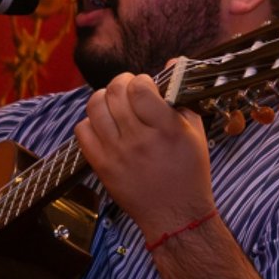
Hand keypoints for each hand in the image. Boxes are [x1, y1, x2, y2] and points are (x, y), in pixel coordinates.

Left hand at [73, 72, 214, 236]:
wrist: (175, 215)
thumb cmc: (189, 173)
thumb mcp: (195, 134)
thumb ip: (182, 98)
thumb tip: (172, 63)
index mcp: (166, 129)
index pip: (140, 87)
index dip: (141, 80)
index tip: (146, 86)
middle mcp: (139, 140)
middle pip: (115, 92)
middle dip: (121, 83)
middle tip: (128, 89)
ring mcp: (117, 154)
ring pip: (95, 107)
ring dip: (104, 98)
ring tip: (114, 105)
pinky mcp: (101, 166)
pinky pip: (82, 131)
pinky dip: (90, 122)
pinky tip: (104, 127)